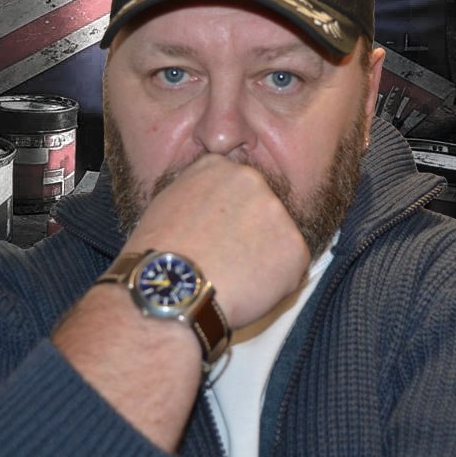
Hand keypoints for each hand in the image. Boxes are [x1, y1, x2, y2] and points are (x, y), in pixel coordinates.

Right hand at [123, 153, 310, 329]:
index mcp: (217, 167)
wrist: (174, 288)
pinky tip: (246, 289)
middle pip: (259, 207)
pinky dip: (275, 282)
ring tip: (231, 276)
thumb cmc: (159, 253)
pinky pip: (290, 267)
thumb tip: (207, 205)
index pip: (233, 186)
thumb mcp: (167, 203)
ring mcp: (276, 211)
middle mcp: (251, 179)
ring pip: (277, 237)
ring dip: (262, 256)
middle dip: (249, 230)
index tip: (216, 233)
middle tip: (226, 257)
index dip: (226, 214)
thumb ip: (196, 194)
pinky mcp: (295, 246)